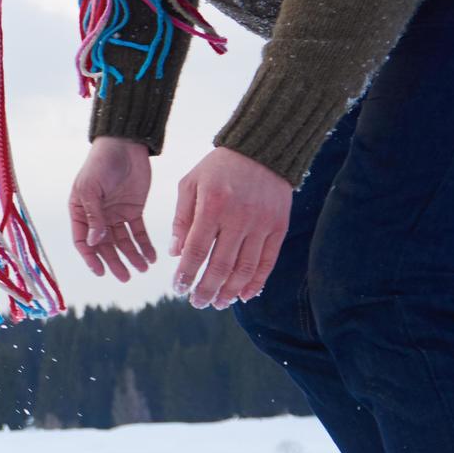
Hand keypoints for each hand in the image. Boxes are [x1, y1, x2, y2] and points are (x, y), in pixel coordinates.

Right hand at [67, 137, 157, 280]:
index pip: (83, 241)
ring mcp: (116, 214)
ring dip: (132, 256)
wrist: (124, 144)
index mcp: (80, 211)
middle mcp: (97, 216)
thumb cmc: (100, 163)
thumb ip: (94, 216)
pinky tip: (152, 256)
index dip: (91, 258)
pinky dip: (145, 245)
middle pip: (105, 246)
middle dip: (115, 262)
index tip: (102, 272)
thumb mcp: (92, 189)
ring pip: (123, 242)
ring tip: (143, 269)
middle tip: (126, 277)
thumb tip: (95, 242)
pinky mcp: (134, 210)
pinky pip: (139, 232)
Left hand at [171, 146, 290, 308]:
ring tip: (219, 303)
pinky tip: (245, 295)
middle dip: (207, 289)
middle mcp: (238, 218)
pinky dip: (257, 281)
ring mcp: (262, 224)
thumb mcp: (190, 183)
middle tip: (197, 302)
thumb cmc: (219, 168)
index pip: (196, 250)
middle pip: (221, 265)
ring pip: (245, 268)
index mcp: (212, 206)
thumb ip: (181, 218)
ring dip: (231, 291)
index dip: (187, 273)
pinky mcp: (278, 227)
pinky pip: (268, 261)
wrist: (262, 149)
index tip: (179, 288)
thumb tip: (175, 252)